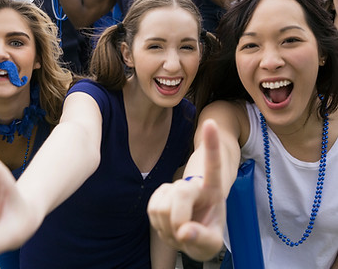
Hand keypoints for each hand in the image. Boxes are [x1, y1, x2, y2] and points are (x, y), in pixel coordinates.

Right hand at [147, 120, 224, 261]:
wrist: (194, 229)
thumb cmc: (207, 231)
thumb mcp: (212, 243)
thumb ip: (202, 239)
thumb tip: (184, 231)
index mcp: (212, 190)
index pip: (214, 164)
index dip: (212, 144)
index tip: (211, 122)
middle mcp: (193, 183)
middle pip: (180, 193)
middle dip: (178, 219)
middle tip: (183, 235)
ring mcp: (175, 187)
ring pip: (162, 204)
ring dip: (167, 225)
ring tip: (178, 230)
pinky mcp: (160, 193)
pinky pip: (151, 208)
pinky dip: (157, 222)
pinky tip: (167, 225)